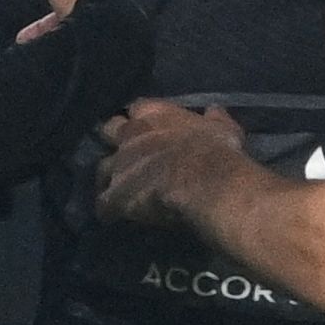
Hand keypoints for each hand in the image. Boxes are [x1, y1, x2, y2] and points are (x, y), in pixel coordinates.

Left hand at [96, 98, 248, 224]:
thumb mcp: (223, 129)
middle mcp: (130, 135)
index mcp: (154, 114)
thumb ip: (214, 118)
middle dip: (113, 140)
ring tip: (119, 190)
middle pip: (108, 130)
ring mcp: (119, 166)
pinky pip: (103, 204)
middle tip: (126, 155)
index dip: (139, 119)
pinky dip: (109, 210)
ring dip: (109, 178)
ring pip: (101, 169)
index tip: (146, 128)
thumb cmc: (217, 152)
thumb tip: (213, 110)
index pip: (136, 107)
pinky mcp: (115, 196)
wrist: (206, 183)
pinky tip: (117, 216)